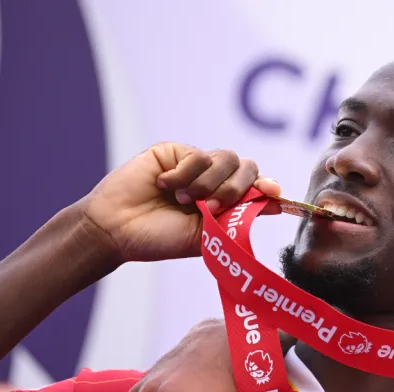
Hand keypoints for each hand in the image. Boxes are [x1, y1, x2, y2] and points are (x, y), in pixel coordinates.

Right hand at [75, 142, 281, 265]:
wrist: (118, 230)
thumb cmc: (159, 238)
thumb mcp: (205, 235)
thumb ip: (237, 219)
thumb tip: (275, 203)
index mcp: (224, 202)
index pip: (256, 186)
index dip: (267, 187)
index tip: (274, 192)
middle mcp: (213, 181)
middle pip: (247, 167)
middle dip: (236, 188)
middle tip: (212, 207)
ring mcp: (195, 165)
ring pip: (226, 158)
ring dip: (208, 183)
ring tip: (184, 200)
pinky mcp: (175, 152)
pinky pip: (198, 155)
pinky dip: (185, 174)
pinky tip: (165, 186)